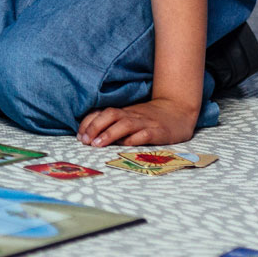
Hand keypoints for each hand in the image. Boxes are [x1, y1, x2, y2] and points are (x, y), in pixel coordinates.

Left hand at [78, 96, 198, 147]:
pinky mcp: (158, 132)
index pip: (101, 113)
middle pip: (110, 114)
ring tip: (96, 144)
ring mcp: (145, 122)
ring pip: (125, 124)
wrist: (178, 110)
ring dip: (108, 133)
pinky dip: (133, 139)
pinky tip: (124, 146)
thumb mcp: (130, 117)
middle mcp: (132, 115)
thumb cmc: (149, 117)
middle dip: (94, 126)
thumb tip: (91, 136)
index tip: (79, 136)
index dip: (88, 123)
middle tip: (84, 140)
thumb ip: (114, 124)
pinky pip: (145, 134)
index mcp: (123, 112)